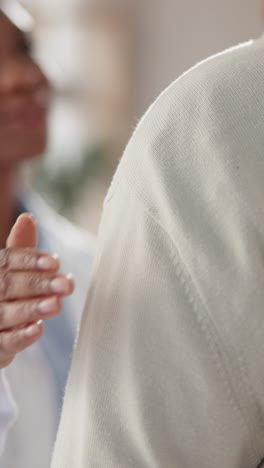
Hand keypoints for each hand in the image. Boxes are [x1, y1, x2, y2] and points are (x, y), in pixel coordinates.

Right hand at [0, 213, 73, 368]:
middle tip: (65, 284)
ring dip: (31, 308)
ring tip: (55, 304)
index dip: (30, 260)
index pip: (7, 260)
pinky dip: (21, 337)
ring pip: (5, 313)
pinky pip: (4, 342)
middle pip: (7, 286)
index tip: (55, 262)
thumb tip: (27, 219)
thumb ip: (22, 249)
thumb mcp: (14, 272)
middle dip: (37, 284)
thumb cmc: (8, 296)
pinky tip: (38, 330)